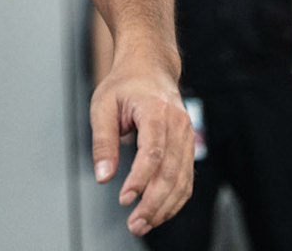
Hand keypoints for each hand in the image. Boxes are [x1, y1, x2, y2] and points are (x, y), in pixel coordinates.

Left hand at [90, 50, 193, 236]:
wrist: (150, 67)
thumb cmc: (124, 84)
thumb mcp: (103, 106)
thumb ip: (103, 142)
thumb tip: (103, 177)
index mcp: (156, 110)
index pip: (153, 152)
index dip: (140, 179)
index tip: (124, 198)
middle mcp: (178, 124)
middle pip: (170, 171)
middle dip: (153, 202)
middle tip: (135, 223)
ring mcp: (187, 136)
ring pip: (182, 180)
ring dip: (164, 207)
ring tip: (143, 224)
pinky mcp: (188, 147)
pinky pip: (186, 179)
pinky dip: (174, 200)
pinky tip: (158, 213)